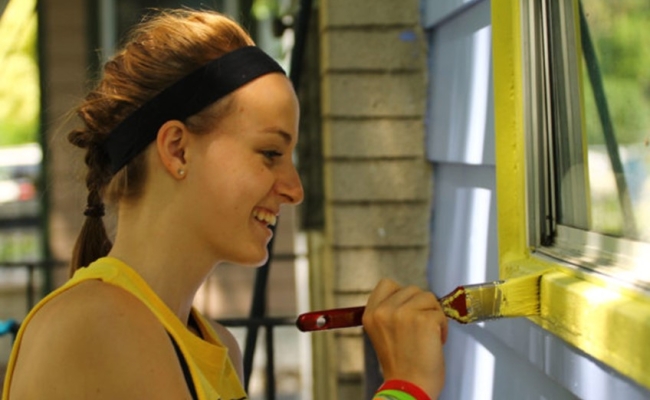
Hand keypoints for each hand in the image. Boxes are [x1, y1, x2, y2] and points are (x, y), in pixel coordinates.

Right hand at [363, 278, 446, 398]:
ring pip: (428, 297)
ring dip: (433, 314)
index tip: (408, 311)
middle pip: (412, 289)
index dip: (402, 295)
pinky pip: (440, 313)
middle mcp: (384, 311)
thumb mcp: (382, 333)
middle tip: (420, 329)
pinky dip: (442, 327)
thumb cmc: (400, 365)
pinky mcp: (424, 320)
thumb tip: (411, 297)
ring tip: (427, 336)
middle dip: (421, 306)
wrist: (409, 388)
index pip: (387, 284)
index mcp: (370, 314)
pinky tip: (435, 342)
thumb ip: (390, 313)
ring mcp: (403, 314)